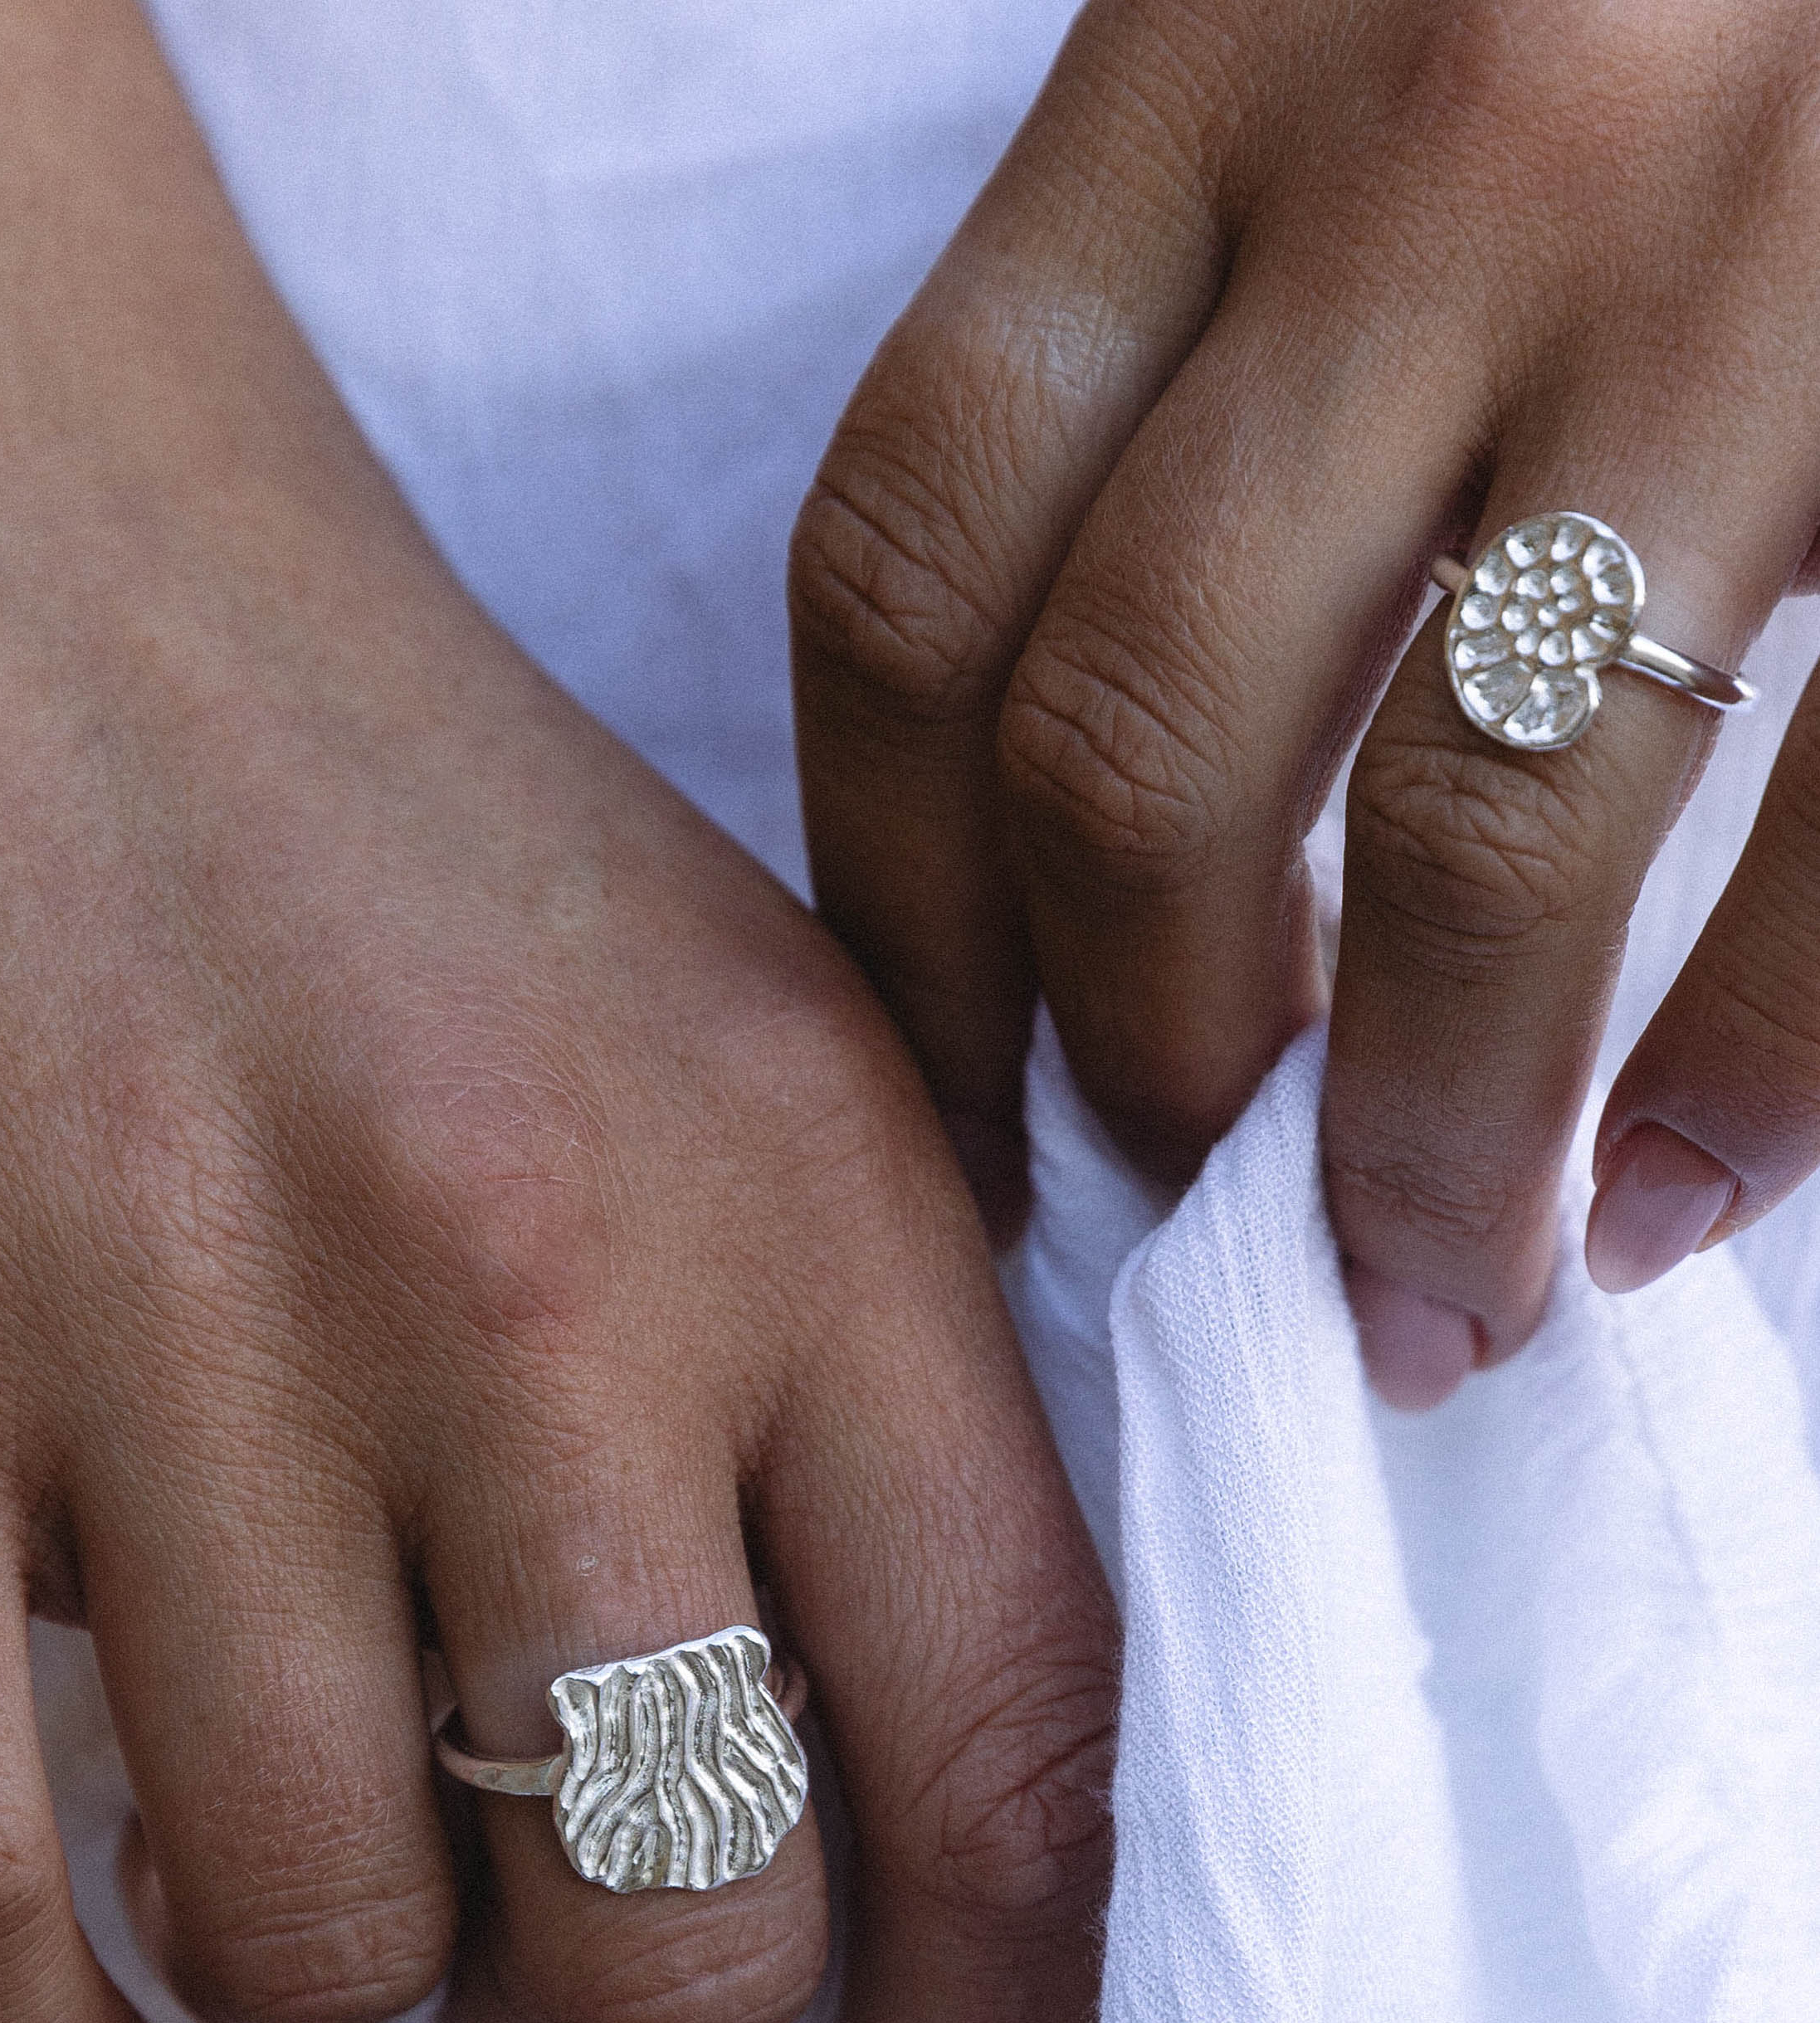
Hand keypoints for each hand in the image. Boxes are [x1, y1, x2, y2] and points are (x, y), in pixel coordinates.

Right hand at [0, 0, 1115, 2022]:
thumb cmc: (408, 844)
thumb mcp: (772, 1047)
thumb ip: (886, 1405)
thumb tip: (958, 1839)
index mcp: (806, 1194)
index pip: (1005, 1757)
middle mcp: (516, 1267)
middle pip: (662, 1933)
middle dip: (610, 2016)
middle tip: (538, 1904)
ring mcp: (154, 1317)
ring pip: (313, 1938)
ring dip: (327, 1981)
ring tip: (305, 1835)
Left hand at [791, 0, 1819, 1404]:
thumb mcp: (1346, 21)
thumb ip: (1213, 318)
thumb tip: (1131, 790)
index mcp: (1211, 50)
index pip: (913, 563)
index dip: (900, 903)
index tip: (955, 1091)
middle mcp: (1447, 138)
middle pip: (1137, 737)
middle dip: (1139, 1053)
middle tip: (1186, 1196)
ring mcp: (1746, 248)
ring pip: (1475, 832)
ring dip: (1426, 1137)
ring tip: (1433, 1285)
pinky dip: (1755, 1076)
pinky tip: (1682, 1196)